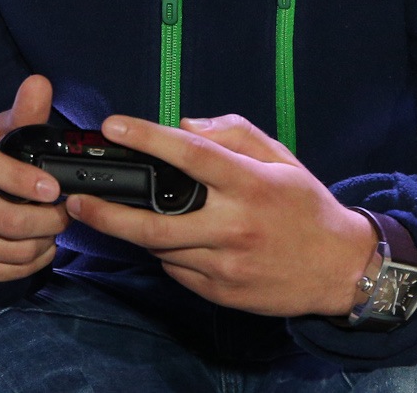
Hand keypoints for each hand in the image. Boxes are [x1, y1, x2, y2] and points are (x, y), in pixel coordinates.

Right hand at [0, 75, 70, 283]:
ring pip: (12, 250)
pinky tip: (37, 246)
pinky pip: (7, 272)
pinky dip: (32, 262)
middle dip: (48, 220)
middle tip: (65, 212)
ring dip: (44, 242)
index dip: (20, 179)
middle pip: (6, 219)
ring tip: (52, 229)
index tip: (53, 188)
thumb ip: (22, 115)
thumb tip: (40, 83)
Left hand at [65, 114, 374, 317]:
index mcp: (249, 185)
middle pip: (155, 222)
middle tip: (75, 199)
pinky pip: (176, 270)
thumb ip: (231, 133)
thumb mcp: (279, 157)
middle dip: (106, 211)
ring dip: (131, 232)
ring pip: (161, 249)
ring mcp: (226, 265)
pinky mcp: (222, 292)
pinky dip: (164, 253)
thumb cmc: (305, 205)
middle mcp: (234, 227)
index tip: (112, 125)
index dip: (147, 137)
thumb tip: (183, 124)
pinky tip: (162, 239)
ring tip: (104, 214)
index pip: (190, 155)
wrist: (342, 269)